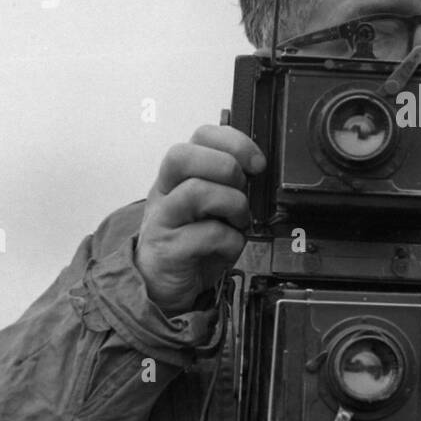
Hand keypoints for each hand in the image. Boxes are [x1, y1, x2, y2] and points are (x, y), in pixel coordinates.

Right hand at [134, 125, 264, 314]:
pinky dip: (230, 240)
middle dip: (226, 167)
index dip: (234, 142)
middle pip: (183, 155)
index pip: (200, 136)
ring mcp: (163, 220)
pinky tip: (230, 246)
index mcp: (179, 175)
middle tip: (242, 189)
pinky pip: (207, 234)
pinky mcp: (169, 249)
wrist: (164, 285)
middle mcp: (165, 192)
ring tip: (239, 221)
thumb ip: (229, 184)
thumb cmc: (193, 243)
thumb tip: (257, 169)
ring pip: (196, 191)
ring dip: (232, 205)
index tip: (257, 163)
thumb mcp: (214, 206)